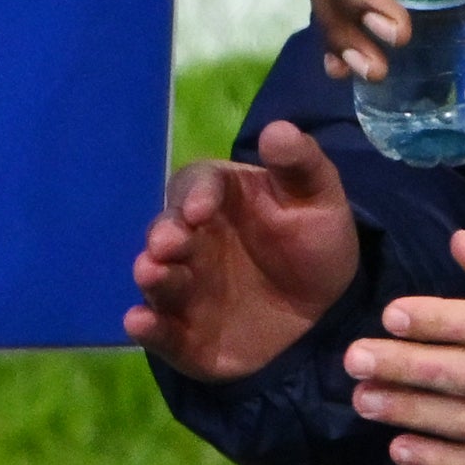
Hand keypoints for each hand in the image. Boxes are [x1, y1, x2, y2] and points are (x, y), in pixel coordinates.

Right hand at [128, 123, 362, 380]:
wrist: (326, 311)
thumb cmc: (314, 243)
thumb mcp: (318, 198)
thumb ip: (300, 164)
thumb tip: (277, 130)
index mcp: (215, 198)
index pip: (197, 185)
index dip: (195, 194)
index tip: (201, 210)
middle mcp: (189, 241)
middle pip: (166, 231)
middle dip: (164, 236)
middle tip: (168, 245)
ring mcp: (184, 288)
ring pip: (159, 279)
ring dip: (151, 276)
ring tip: (151, 273)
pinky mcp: (184, 334)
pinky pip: (162, 332)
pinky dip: (148, 329)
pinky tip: (139, 323)